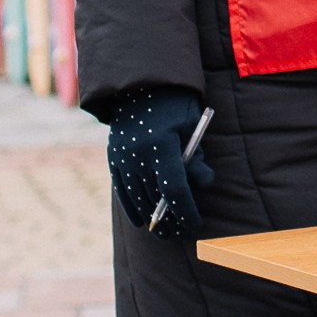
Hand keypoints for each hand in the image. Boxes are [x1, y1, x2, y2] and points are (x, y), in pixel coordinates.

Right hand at [105, 86, 214, 241]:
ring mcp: (121, 157)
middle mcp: (137, 154)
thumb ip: (197, 158)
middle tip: (183, 232)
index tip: (195, 224)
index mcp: (160, 144)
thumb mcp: (192, 127)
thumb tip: (204, 185)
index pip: (174, 189)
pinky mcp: (112, 158)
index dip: (186, 211)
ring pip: (138, 197)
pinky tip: (142, 221)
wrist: (140, 85)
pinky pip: (121, 190)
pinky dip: (131, 207)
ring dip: (152, 217)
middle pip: (155, 198)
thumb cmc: (175, 106)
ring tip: (166, 231)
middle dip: (170, 219)